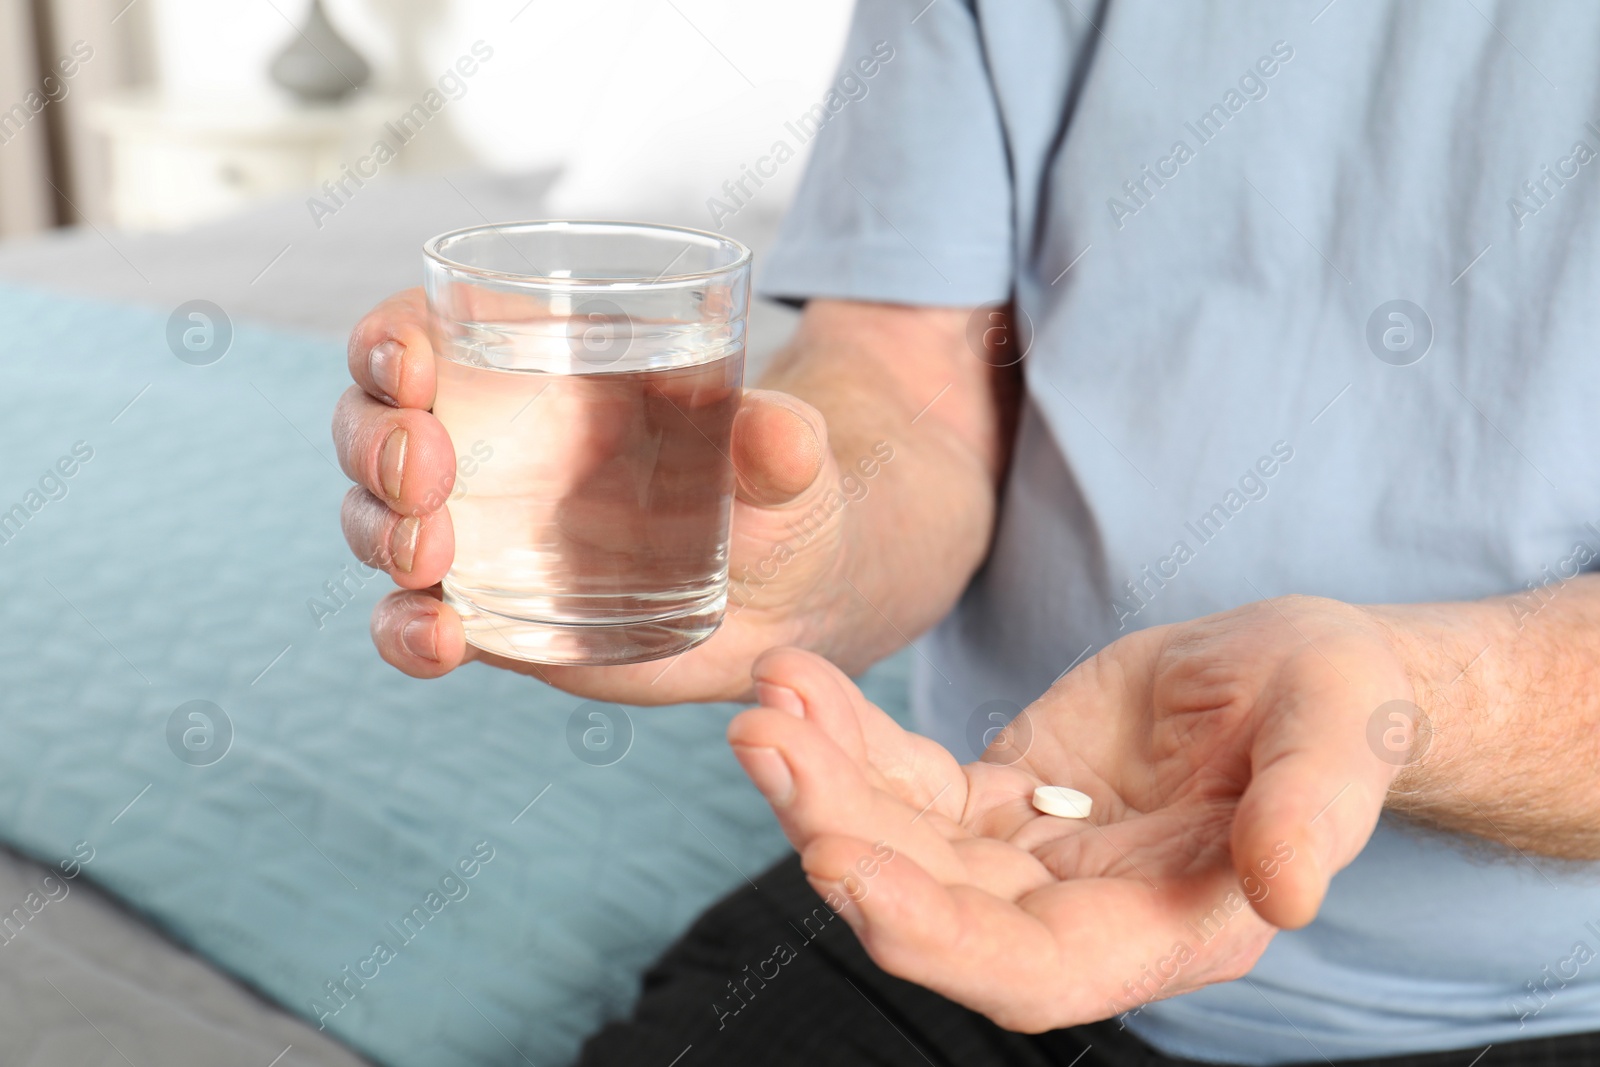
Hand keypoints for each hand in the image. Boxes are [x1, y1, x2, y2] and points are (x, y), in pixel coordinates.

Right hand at [333, 288, 857, 703]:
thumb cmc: (776, 494)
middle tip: (427, 477)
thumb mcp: (791, 460)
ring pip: (377, 518)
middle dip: (377, 444)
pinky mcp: (485, 610)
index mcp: (535, 366)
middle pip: (373, 424)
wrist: (782, 597)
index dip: (389, 341)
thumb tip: (778, 435)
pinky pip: (413, 619)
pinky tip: (438, 641)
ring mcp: (475, 531)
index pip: (420, 332)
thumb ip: (784, 442)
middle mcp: (484, 442)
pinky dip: (406, 632)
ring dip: (382, 533)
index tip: (413, 366)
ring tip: (429, 560)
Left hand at [727, 595, 1415, 1029]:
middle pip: (936, 906)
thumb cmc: (1338, 705)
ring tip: (766, 707)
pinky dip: (849, 738)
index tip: (841, 865)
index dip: (932, 933)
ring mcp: (1029, 859)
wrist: (1296, 670)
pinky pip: (906, 780)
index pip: (1031, 968)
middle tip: (768, 749)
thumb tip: (1290, 892)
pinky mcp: (997, 801)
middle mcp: (1083, 913)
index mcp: (1169, 926)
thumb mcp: (1344, 733)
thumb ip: (1317, 811)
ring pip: (904, 842)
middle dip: (844, 836)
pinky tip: (798, 685)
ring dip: (825, 782)